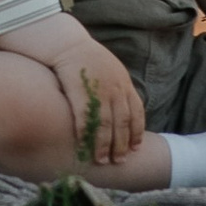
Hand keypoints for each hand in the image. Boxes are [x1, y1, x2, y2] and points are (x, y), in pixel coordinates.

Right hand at [35, 29, 146, 167]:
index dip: (137, 132)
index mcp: (124, 83)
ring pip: (105, 125)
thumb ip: (120, 88)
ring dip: (105, 146)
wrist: (68, 44)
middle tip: (120, 161)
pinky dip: (86, 136)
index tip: (136, 148)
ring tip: (103, 161)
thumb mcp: (113, 69)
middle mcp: (115, 89)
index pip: (137, 112)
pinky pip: (85, 120)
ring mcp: (99, 92)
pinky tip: (84, 147)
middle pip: (122, 123)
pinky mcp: (80, 94)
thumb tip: (124, 109)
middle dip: (122, 144)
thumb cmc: (88, 57)